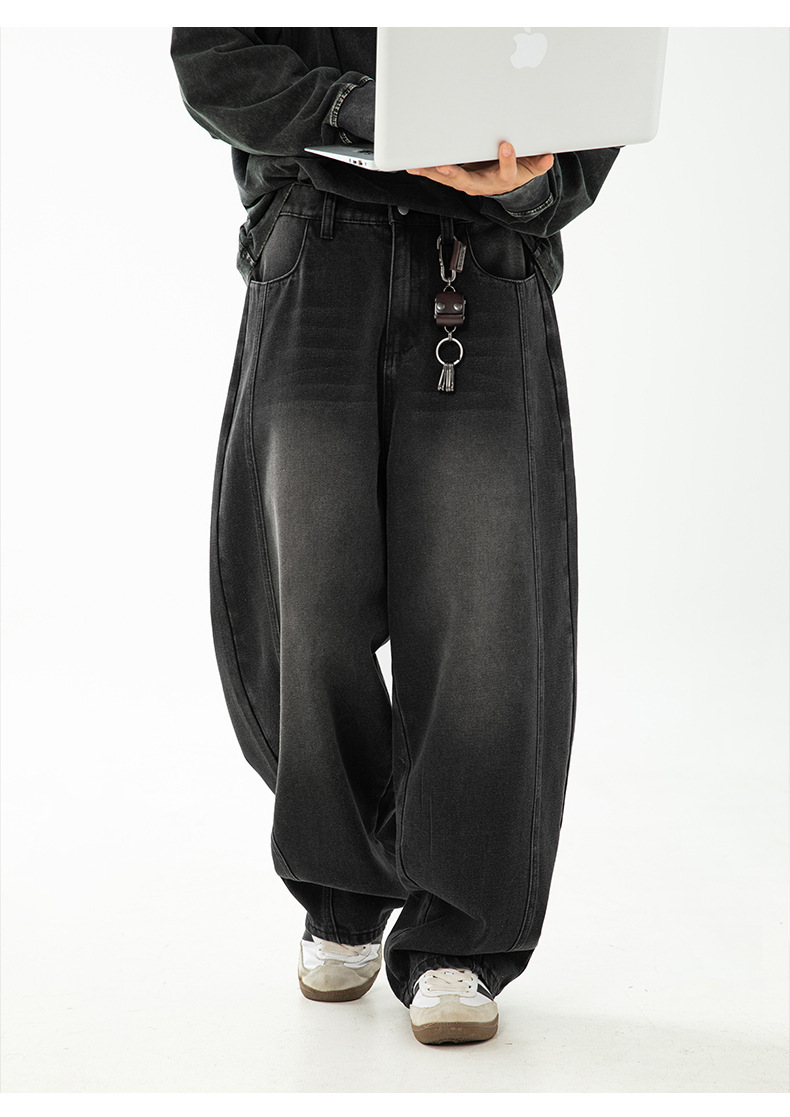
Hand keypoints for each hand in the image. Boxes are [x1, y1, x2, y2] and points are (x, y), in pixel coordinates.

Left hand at [406, 141, 553, 196]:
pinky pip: (440, 175)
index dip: (508, 161)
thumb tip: (548, 157)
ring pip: (449, 180)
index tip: (507, 146)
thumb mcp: (532, 169)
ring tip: (417, 166)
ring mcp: (468, 183)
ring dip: (433, 173)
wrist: (506, 187)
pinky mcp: (456, 178)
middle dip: (456, 175)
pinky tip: (412, 164)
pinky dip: (427, 169)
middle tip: (445, 167)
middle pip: (469, 181)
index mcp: (504, 180)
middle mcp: (483, 185)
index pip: (508, 172)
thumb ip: (539, 163)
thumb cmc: (518, 172)